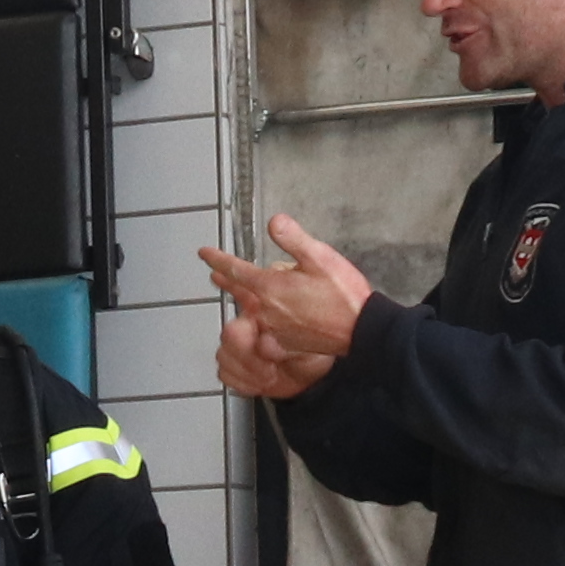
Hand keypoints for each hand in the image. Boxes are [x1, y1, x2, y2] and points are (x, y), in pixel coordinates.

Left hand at [198, 212, 375, 400]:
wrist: (361, 330)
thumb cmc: (343, 292)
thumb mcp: (320, 257)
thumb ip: (293, 239)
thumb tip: (273, 221)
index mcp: (271, 287)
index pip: (236, 270)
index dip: (218, 259)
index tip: (203, 253)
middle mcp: (267, 310)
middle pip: (241, 292)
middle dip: (228, 281)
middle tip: (214, 274)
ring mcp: (275, 330)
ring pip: (255, 311)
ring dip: (247, 300)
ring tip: (243, 294)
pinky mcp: (286, 344)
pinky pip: (267, 332)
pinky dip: (264, 323)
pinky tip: (266, 322)